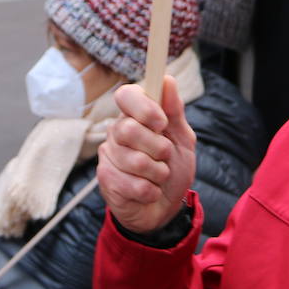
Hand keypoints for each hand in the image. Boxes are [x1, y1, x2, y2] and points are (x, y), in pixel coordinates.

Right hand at [97, 74, 196, 234]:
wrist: (166, 208)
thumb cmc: (173, 168)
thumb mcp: (182, 138)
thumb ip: (174, 110)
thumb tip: (168, 80)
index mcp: (135, 116)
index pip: (126, 95)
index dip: (143, 107)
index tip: (162, 122)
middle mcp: (117, 132)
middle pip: (129, 128)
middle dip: (158, 147)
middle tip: (166, 156)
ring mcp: (109, 156)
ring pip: (134, 160)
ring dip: (158, 172)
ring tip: (160, 177)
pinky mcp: (106, 180)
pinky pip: (132, 183)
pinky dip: (150, 190)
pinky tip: (150, 192)